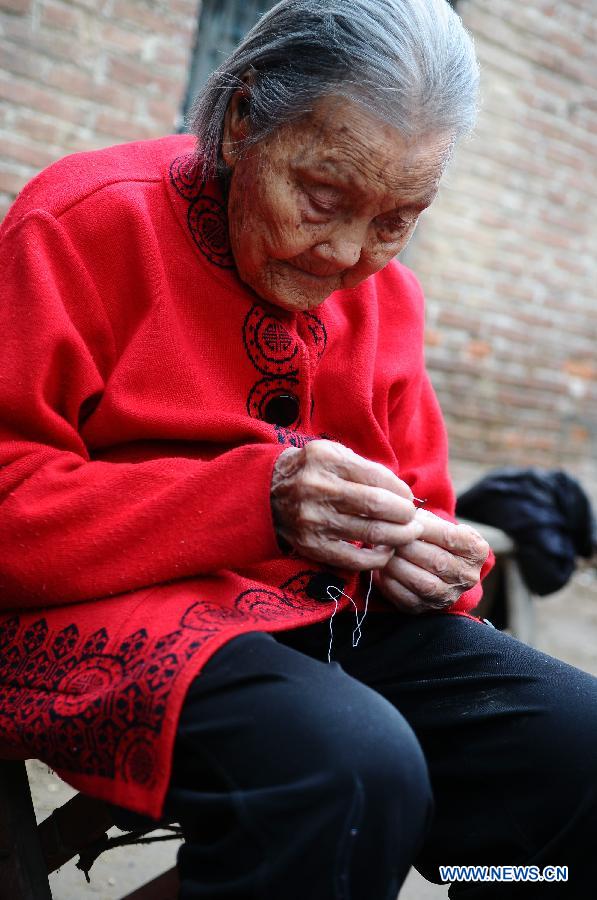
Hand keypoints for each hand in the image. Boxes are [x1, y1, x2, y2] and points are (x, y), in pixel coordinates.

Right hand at [270, 440, 423, 570]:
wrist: (267, 492)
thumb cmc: (311, 471)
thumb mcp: (332, 454)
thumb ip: (366, 468)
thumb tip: (403, 492)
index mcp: (326, 460)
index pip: (378, 478)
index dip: (401, 491)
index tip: (409, 497)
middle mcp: (318, 490)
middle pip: (377, 507)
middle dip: (405, 515)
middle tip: (415, 519)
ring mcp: (313, 520)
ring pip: (371, 534)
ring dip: (399, 536)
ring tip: (408, 534)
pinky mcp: (312, 546)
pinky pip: (355, 560)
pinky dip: (378, 557)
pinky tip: (386, 550)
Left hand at [373, 508, 489, 612]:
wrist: (439, 567)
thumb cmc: (436, 538)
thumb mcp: (441, 524)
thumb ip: (426, 520)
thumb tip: (404, 519)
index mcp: (475, 550)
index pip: (450, 537)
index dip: (425, 527)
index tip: (405, 519)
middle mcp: (467, 576)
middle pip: (436, 561)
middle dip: (407, 547)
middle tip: (388, 535)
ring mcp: (448, 595)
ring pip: (423, 583)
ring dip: (398, 565)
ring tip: (383, 551)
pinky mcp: (427, 608)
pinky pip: (408, 599)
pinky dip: (391, 583)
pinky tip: (382, 569)